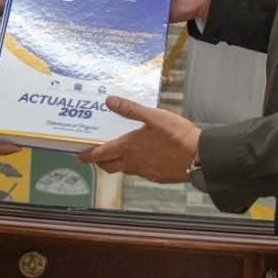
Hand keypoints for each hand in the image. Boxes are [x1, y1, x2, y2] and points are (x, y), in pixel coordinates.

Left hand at [77, 96, 200, 183]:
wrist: (199, 157)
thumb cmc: (177, 135)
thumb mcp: (154, 116)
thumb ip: (130, 109)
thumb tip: (109, 101)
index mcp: (129, 147)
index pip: (101, 154)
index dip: (88, 155)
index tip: (79, 156)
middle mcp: (133, 162)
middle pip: (109, 166)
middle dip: (100, 162)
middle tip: (95, 155)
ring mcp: (145, 172)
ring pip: (124, 169)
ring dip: (117, 163)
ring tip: (117, 153)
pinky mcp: (157, 177)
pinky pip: (139, 172)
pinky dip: (134, 166)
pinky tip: (142, 158)